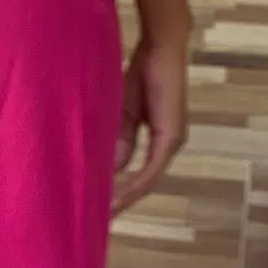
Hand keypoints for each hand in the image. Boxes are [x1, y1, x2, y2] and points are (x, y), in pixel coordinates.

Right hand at [111, 37, 187, 213]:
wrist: (160, 48)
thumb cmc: (142, 73)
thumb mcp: (122, 114)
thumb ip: (118, 141)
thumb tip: (107, 168)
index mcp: (158, 140)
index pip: (137, 174)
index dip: (119, 191)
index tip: (98, 205)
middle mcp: (167, 146)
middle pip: (142, 183)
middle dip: (120, 201)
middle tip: (96, 219)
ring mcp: (172, 143)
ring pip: (146, 181)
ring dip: (125, 198)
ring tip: (103, 214)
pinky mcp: (170, 137)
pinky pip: (151, 169)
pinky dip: (134, 184)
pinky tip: (117, 197)